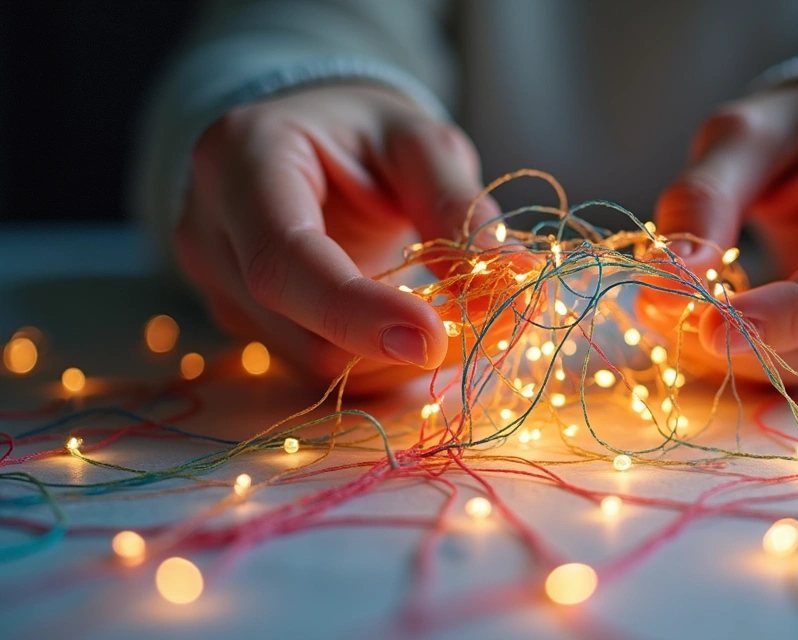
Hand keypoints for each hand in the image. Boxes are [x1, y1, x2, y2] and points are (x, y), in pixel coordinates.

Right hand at [178, 85, 500, 392]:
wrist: (312, 143)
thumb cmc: (364, 133)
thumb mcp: (419, 143)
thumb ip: (457, 205)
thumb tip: (516, 277)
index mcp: (242, 160)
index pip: (285, 260)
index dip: (357, 311)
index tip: (433, 340)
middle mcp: (210, 229)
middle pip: (298, 325)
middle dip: (398, 345)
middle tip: (489, 328)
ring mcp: (216, 284)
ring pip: (308, 360)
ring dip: (395, 363)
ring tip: (460, 323)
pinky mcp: (242, 321)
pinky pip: (313, 367)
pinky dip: (377, 366)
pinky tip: (415, 336)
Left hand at [644, 84, 797, 382]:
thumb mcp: (746, 133)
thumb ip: (705, 197)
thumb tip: (668, 282)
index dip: (790, 315)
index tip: (709, 329)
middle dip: (753, 341)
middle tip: (669, 317)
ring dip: (752, 356)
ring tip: (690, 315)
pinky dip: (770, 356)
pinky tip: (730, 325)